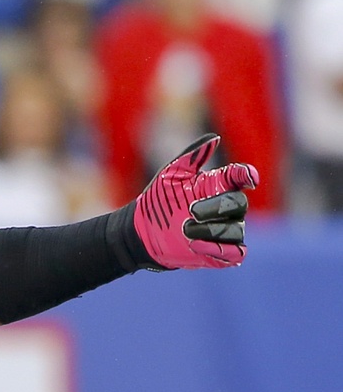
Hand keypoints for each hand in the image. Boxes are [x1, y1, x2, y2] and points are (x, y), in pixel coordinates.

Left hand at [133, 134, 257, 269]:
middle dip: (216, 207)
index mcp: (218, 185)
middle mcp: (227, 207)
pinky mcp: (222, 252)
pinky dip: (219, 249)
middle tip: (191, 210)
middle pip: (239, 204)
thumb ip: (192, 156)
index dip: (247, 176)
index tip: (248, 177)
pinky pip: (235, 252)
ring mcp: (226, 229)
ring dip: (210, 230)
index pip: (240, 177)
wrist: (142, 231)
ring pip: (235, 229)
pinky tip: (196, 244)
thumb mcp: (171, 174)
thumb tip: (214, 139)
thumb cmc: (159, 199)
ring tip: (185, 230)